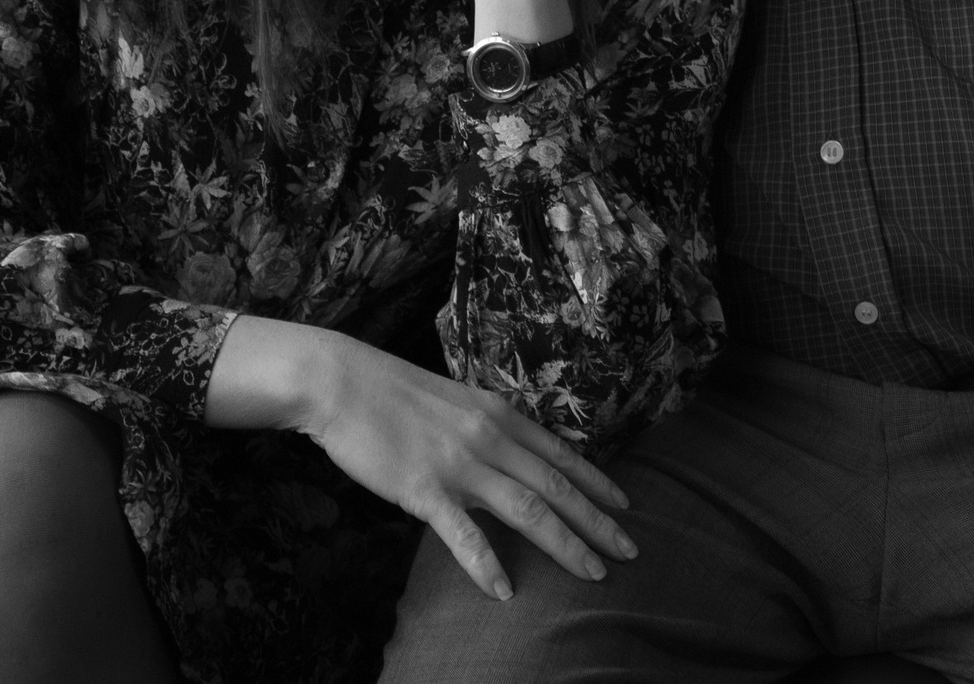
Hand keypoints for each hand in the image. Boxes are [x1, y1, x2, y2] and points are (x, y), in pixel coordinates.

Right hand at [204, 313, 634, 598]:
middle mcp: (491, 438)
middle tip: (630, 550)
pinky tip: (504, 590)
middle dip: (597, 521)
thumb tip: (515, 452)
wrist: (344, 382)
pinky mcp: (424, 488)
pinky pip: (463, 534)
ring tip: (593, 573)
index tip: (626, 506)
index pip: (561, 455)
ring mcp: (460, 464)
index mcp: (500, 415)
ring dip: (565, 543)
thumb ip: (490, 427)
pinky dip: (486, 564)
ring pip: (527, 509)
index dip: (597, 483)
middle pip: (556, 486)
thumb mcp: (458, 401)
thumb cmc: (395, 393)